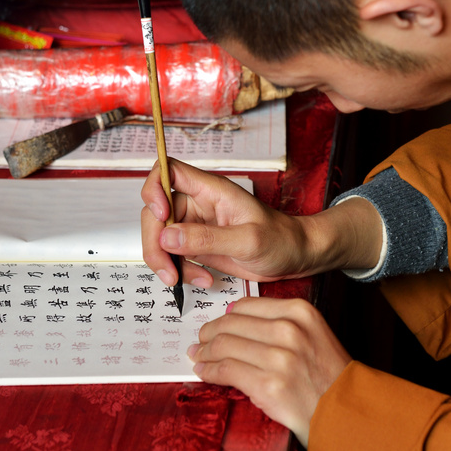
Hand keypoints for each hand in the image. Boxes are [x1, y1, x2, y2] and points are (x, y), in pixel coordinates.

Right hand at [141, 159, 314, 287]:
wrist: (295, 257)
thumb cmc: (281, 240)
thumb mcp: (248, 240)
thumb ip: (207, 238)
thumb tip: (167, 237)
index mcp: (212, 190)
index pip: (169, 171)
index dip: (154, 188)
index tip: (160, 216)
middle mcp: (199, 204)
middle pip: (156, 211)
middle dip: (154, 242)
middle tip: (167, 269)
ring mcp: (196, 225)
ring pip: (160, 237)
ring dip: (164, 261)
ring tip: (182, 280)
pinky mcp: (197, 245)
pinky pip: (173, 255)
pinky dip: (179, 270)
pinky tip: (202, 279)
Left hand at [186, 296, 350, 445]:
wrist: (345, 411)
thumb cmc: (326, 374)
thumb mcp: (312, 333)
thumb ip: (278, 322)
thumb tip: (232, 317)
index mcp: (300, 312)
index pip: (245, 306)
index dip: (224, 316)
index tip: (215, 326)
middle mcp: (289, 330)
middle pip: (231, 324)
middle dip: (209, 334)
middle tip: (200, 342)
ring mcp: (279, 358)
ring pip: (224, 346)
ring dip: (205, 353)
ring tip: (199, 357)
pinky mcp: (268, 385)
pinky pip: (225, 371)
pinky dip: (208, 371)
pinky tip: (203, 372)